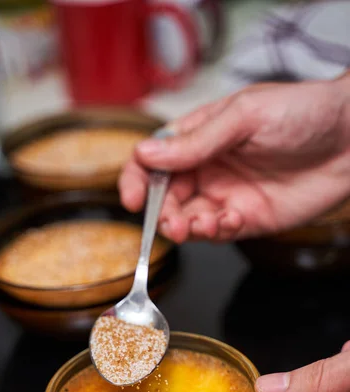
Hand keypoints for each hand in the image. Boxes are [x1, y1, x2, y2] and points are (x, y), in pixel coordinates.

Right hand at [119, 75, 349, 243]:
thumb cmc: (302, 113)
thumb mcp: (243, 117)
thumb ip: (195, 141)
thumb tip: (146, 155)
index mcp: (200, 137)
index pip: (155, 161)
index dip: (137, 180)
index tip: (133, 200)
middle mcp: (208, 168)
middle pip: (167, 197)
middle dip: (163, 214)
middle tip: (172, 222)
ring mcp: (226, 195)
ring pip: (188, 220)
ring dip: (186, 228)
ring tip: (198, 225)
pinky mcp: (246, 219)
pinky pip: (217, 233)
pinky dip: (214, 233)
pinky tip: (227, 221)